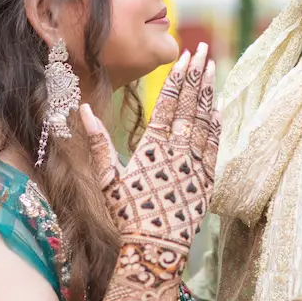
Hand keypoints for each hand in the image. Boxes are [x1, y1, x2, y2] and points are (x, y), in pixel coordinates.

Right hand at [81, 42, 220, 275]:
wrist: (156, 248)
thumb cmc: (127, 215)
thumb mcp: (108, 179)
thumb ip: (98, 142)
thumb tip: (83, 110)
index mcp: (153, 148)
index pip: (169, 104)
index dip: (178, 78)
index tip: (185, 56)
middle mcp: (178, 152)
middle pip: (190, 106)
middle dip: (197, 76)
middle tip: (202, 51)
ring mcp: (196, 165)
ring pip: (205, 121)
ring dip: (209, 94)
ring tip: (212, 69)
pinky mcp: (207, 180)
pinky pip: (215, 145)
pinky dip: (216, 124)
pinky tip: (218, 108)